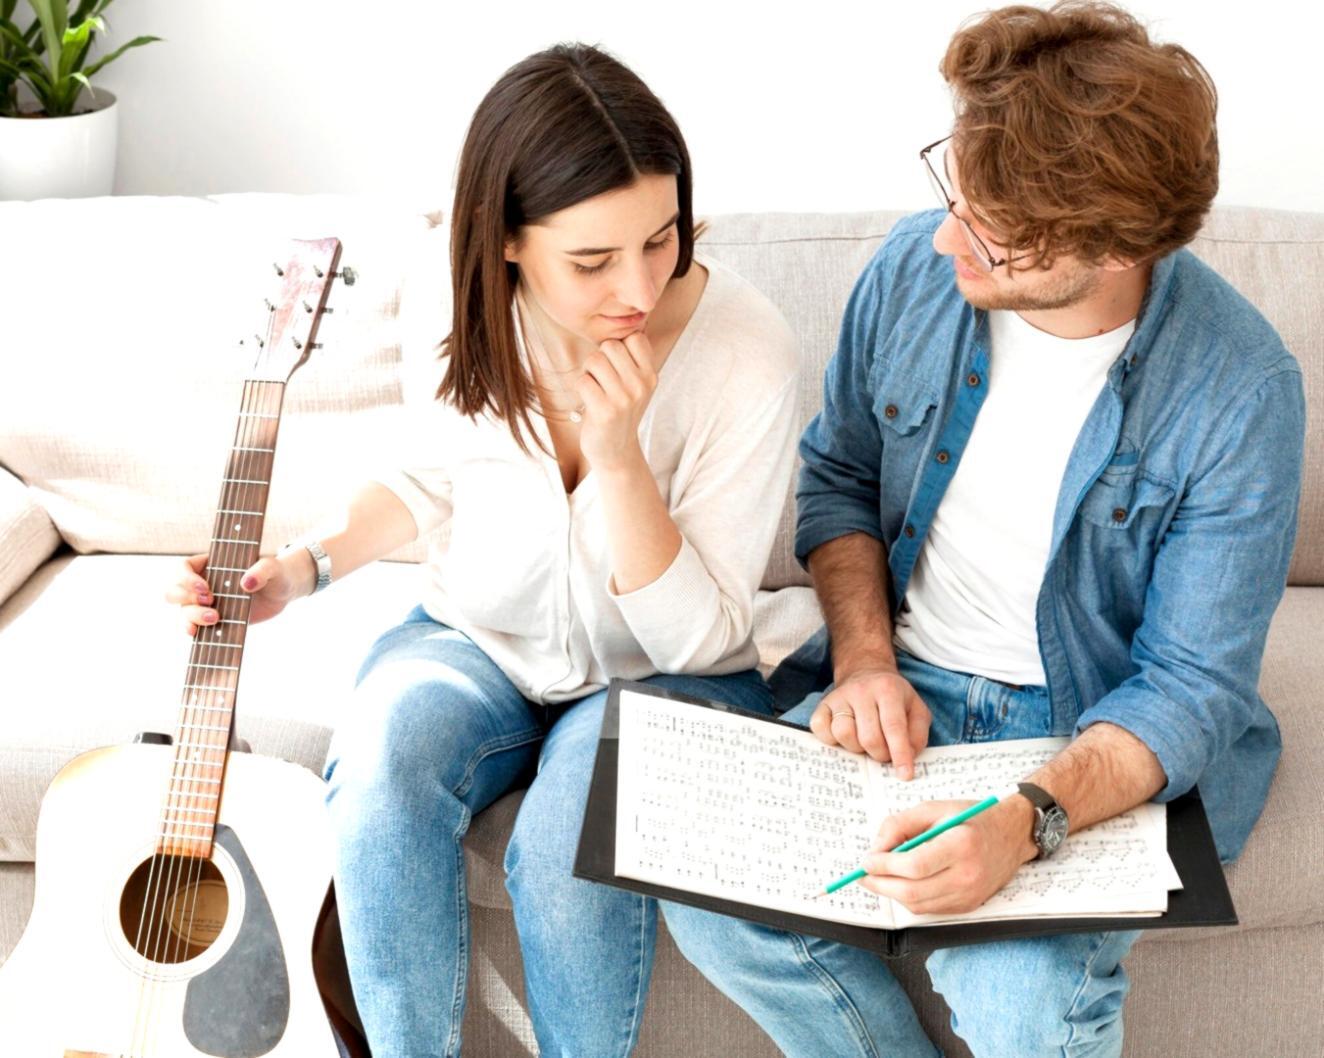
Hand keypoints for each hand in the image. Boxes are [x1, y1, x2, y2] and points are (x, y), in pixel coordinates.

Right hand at [164, 551, 306, 634]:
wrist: (282, 593)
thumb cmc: (275, 573)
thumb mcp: (272, 567)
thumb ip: (261, 570)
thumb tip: (246, 583)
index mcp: (210, 564)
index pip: (184, 567)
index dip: (187, 578)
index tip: (205, 588)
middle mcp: (202, 584)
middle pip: (175, 591)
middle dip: (186, 598)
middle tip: (210, 601)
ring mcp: (206, 604)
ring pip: (183, 611)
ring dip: (192, 616)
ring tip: (215, 618)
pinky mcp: (213, 620)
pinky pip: (194, 626)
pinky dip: (192, 630)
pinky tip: (196, 634)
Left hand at [576, 331, 656, 472]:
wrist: (615, 450)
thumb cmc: (619, 410)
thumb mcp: (636, 384)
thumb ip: (632, 358)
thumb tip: (628, 321)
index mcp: (651, 375)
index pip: (634, 337)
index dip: (618, 347)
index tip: (616, 366)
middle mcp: (641, 385)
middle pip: (610, 346)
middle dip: (599, 359)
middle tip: (602, 380)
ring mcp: (625, 399)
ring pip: (594, 360)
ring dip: (588, 373)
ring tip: (595, 389)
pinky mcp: (606, 411)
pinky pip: (582, 380)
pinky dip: (580, 388)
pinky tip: (589, 402)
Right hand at [809, 667, 930, 777]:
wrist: (865, 672)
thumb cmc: (893, 697)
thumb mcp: (916, 709)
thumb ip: (917, 734)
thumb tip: (908, 758)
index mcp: (888, 689)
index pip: (894, 727)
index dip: (900, 754)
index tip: (905, 775)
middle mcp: (861, 691)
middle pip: (869, 737)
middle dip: (880, 754)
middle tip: (885, 752)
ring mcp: (839, 697)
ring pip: (844, 734)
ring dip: (857, 748)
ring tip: (865, 743)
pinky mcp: (822, 705)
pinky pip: (821, 730)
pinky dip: (832, 740)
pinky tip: (845, 737)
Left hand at [857, 797, 1036, 914]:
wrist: (1012, 834)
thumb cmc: (970, 818)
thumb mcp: (933, 808)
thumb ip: (900, 825)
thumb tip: (876, 849)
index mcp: (961, 845)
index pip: (914, 866)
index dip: (884, 866)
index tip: (867, 860)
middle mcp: (968, 875)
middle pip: (913, 892)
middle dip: (881, 884)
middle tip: (864, 874)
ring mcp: (970, 895)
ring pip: (918, 905)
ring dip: (892, 893)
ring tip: (880, 877)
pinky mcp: (968, 906)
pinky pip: (929, 909)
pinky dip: (910, 899)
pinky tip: (902, 884)